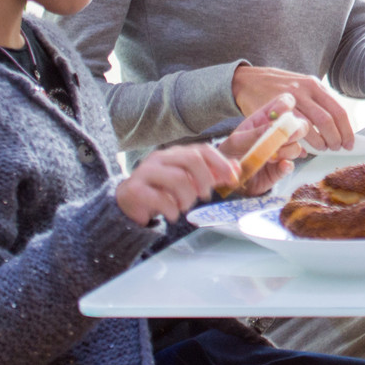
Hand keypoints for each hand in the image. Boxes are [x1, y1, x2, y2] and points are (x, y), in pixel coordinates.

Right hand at [116, 143, 240, 225]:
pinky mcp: (135, 189)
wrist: (128, 205)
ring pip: (178, 179)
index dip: (221, 163)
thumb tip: (236, 168)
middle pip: (191, 159)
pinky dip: (172, 210)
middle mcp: (160, 158)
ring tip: (184, 206)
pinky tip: (172, 215)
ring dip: (187, 198)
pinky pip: (161, 198)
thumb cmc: (161, 191)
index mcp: (175, 154)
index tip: (232, 179)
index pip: (202, 150)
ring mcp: (146, 172)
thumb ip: (211, 174)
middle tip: (205, 195)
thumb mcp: (188, 181)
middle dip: (205, 179)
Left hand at [215, 94, 308, 196]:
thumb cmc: (229, 153)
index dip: (286, 105)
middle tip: (283, 139)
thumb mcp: (236, 141)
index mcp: (266, 119)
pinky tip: (276, 166)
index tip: (277, 114)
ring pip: (297, 147)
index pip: (285, 103)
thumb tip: (277, 127)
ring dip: (286, 151)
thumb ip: (256, 134)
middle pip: (300, 125)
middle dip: (295, 130)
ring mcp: (282, 151)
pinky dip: (286, 166)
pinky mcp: (281, 168)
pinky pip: (291, 165)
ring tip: (269, 158)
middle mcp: (278, 133)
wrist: (225, 179)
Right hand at [233, 65, 353, 149]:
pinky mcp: (276, 107)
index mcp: (316, 86)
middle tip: (336, 148)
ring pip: (313, 124)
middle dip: (336, 138)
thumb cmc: (279, 88)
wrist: (249, 81)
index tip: (349, 142)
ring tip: (323, 148)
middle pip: (329, 119)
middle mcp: (306, 89)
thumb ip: (318, 106)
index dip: (347, 130)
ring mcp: (291, 97)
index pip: (339, 110)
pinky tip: (304, 146)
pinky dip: (302, 140)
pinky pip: (293, 127)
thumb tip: (333, 131)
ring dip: (321, 141)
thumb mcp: (302, 89)